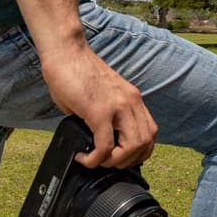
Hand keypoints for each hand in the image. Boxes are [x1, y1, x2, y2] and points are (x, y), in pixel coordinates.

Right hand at [39, 47, 157, 168]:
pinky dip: (95, 159)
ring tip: (96, 161)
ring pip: (131, 147)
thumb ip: (106, 117)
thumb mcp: (101, 96)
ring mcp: (117, 106)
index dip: (139, 152)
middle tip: (107, 163)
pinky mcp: (99, 111)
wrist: (66, 52)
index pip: (151, 132)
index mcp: (132, 98)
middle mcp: (130, 102)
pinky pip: (105, 146)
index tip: (121, 158)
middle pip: (145, 142)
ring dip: (114, 162)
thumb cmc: (77, 72)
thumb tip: (97, 139)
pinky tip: (84, 157)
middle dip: (127, 161)